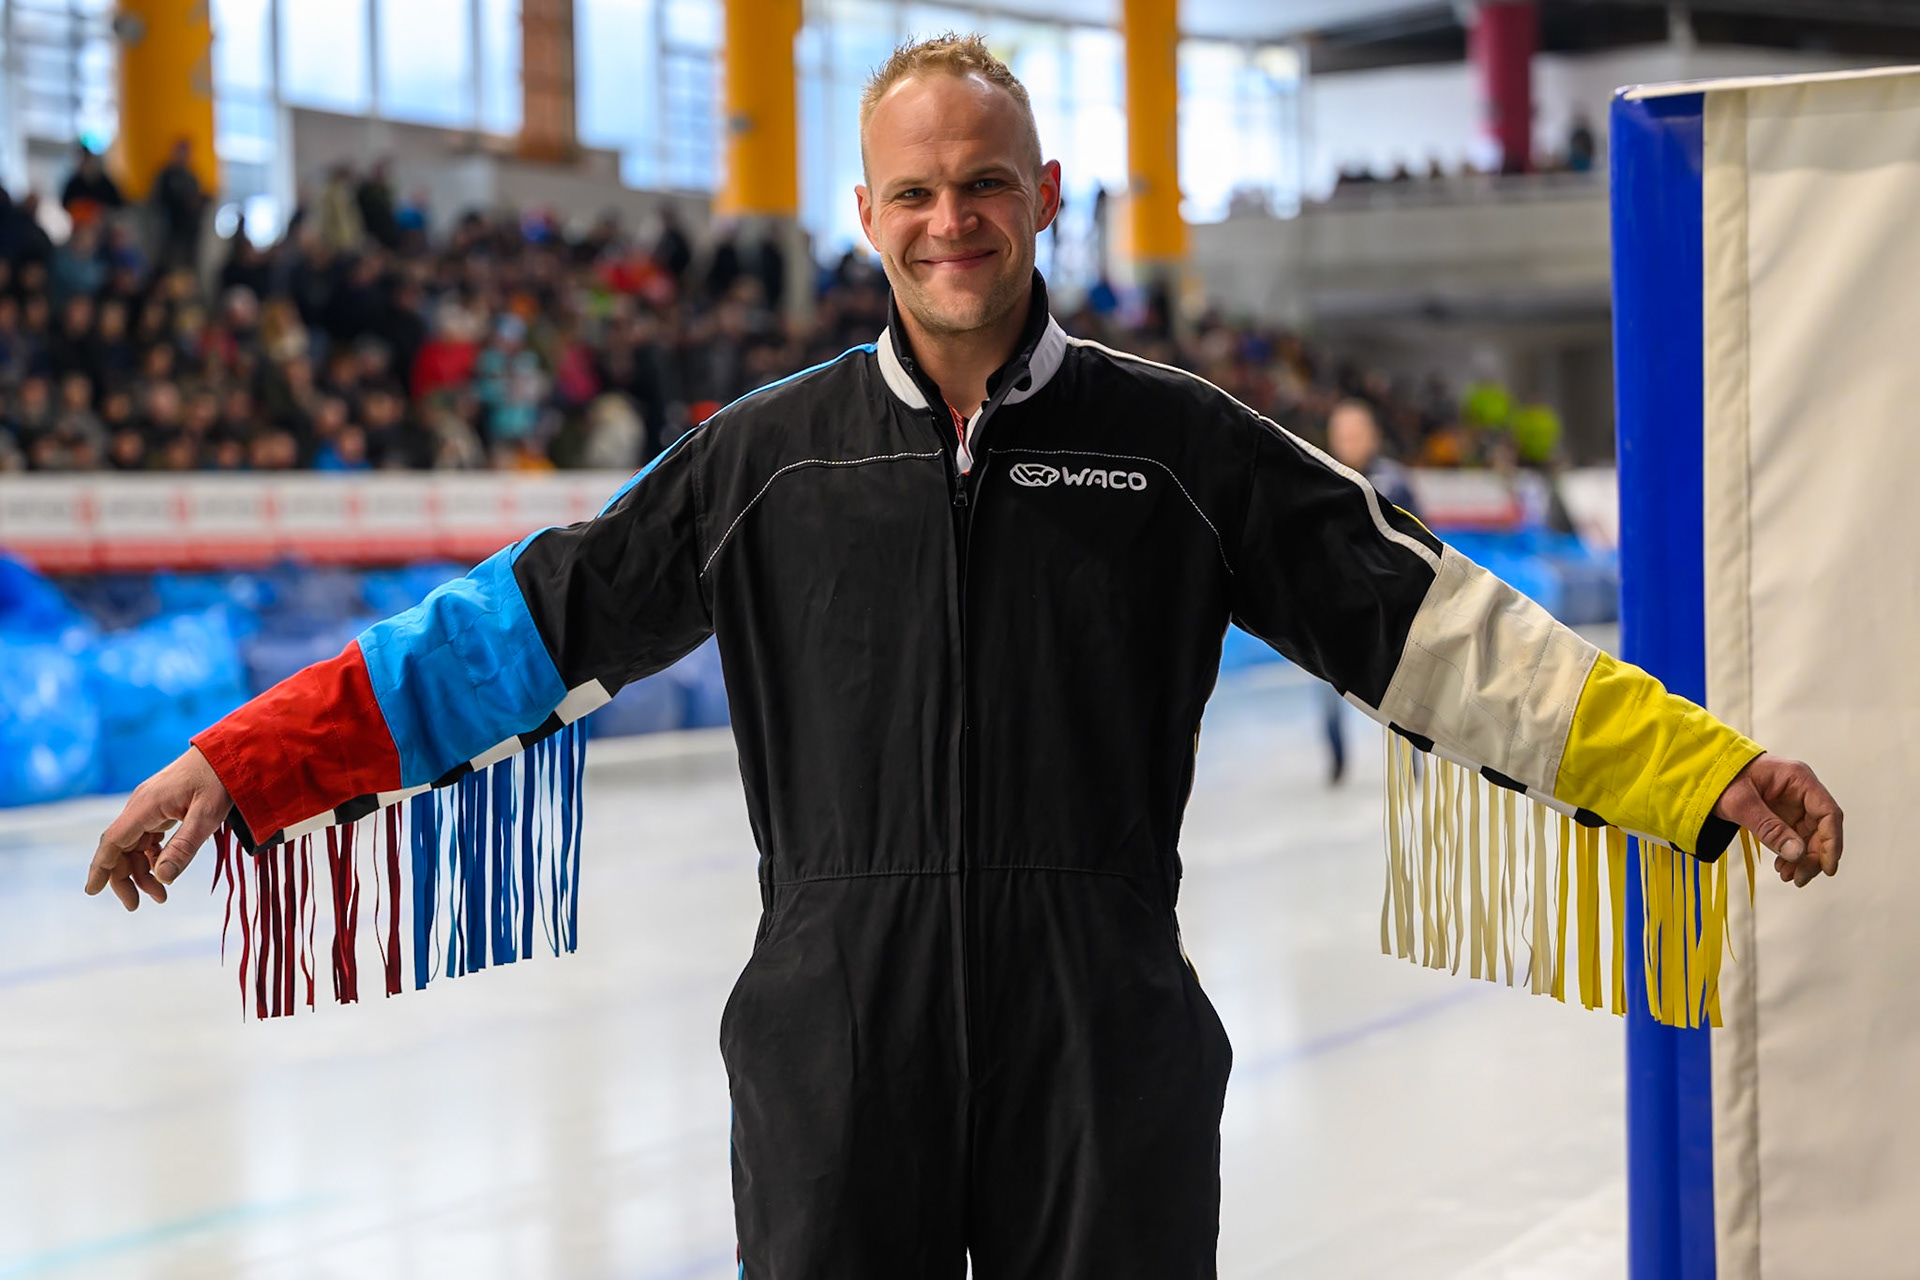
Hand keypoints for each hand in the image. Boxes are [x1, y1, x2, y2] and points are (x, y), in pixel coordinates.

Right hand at [84, 747, 231, 910]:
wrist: (230, 752)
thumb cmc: (220, 780)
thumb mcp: (207, 817)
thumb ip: (184, 847)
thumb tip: (162, 877)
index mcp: (146, 806)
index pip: (113, 841)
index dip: (101, 867)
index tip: (92, 891)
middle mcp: (141, 805)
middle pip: (120, 847)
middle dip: (125, 878)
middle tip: (137, 905)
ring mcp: (150, 805)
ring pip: (134, 845)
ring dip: (141, 870)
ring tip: (160, 895)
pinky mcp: (161, 806)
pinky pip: (146, 837)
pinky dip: (152, 856)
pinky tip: (164, 869)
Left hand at [1711, 753, 1842, 887]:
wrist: (1702, 774)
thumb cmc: (1720, 778)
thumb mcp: (1741, 804)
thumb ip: (1769, 828)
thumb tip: (1796, 853)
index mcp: (1798, 778)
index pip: (1828, 813)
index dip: (1832, 842)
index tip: (1827, 867)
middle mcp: (1800, 790)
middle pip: (1821, 828)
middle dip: (1813, 856)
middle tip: (1799, 878)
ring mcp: (1792, 802)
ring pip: (1809, 836)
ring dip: (1802, 859)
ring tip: (1788, 876)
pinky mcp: (1782, 813)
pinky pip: (1794, 837)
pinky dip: (1790, 853)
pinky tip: (1782, 866)